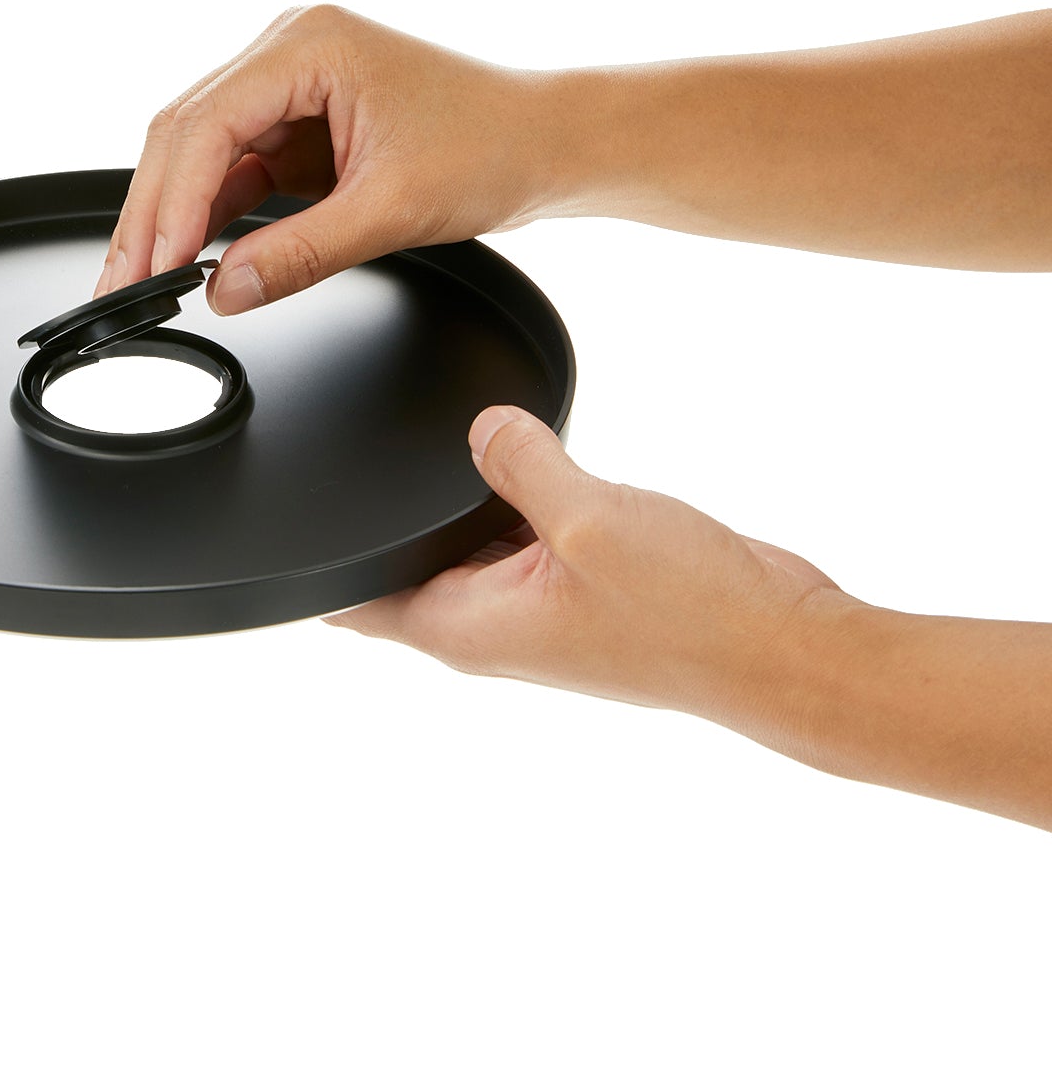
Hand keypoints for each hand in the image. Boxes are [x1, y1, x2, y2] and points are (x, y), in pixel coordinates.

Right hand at [97, 4, 564, 313]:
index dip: (173, 200)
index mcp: (309, 44)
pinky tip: (190, 253)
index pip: (208, 122)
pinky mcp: (300, 123)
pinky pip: (237, 168)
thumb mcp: (392, 209)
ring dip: (172, 214)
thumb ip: (301, 253)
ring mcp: (291, 86)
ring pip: (202, 151)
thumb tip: (224, 290)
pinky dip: (211, 212)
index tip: (154, 263)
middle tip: (120, 283)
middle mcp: (289, 50)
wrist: (545, 142)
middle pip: (187, 130)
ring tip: (140, 278)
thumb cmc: (492, 146)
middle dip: (152, 211)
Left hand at [331, 405, 843, 732]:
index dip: (322, 565)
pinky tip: (527, 456)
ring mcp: (539, 607)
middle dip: (391, 517)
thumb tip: (484, 427)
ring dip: (462, 503)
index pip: (358, 605)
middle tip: (368, 451)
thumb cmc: (690, 614)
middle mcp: (493, 624)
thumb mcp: (589, 517)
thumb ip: (522, 464)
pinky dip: (517, 499)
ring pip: (470, 544)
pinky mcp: (581, 586)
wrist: (782, 648)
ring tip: (453, 446)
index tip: (294, 520)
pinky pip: (524, 534)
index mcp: (468, 627)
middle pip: (408, 564)